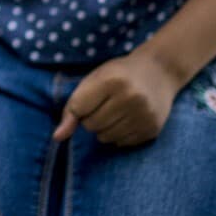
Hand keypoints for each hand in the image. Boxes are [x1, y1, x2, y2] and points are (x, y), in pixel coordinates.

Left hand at [53, 49, 181, 147]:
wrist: (158, 71)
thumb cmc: (118, 74)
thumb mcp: (93, 80)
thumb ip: (72, 107)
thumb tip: (57, 137)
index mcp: (112, 80)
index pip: (78, 109)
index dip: (78, 108)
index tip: (87, 100)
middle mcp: (131, 98)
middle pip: (91, 126)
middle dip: (91, 118)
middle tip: (103, 104)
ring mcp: (144, 115)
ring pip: (105, 138)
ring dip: (104, 129)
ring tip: (114, 111)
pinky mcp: (152, 129)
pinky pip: (122, 143)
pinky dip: (118, 135)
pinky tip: (127, 118)